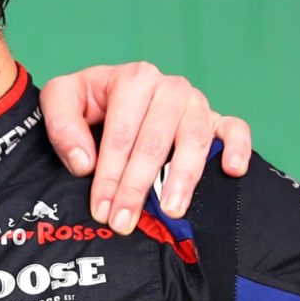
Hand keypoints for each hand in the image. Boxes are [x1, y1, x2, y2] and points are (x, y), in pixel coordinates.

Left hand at [41, 64, 253, 229]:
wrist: (111, 97)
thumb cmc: (88, 101)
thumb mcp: (62, 99)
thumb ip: (62, 125)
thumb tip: (85, 163)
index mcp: (134, 79)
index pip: (122, 133)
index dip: (110, 173)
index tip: (101, 208)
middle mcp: (170, 88)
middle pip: (155, 142)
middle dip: (137, 186)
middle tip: (124, 222)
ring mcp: (196, 104)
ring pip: (194, 140)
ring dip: (183, 178)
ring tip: (172, 210)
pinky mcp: (216, 119)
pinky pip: (235, 130)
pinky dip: (238, 148)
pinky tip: (232, 171)